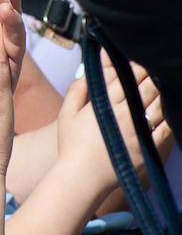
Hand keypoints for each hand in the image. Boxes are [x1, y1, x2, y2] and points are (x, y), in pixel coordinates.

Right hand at [59, 56, 171, 193]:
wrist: (82, 178)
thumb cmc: (71, 146)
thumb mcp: (67, 114)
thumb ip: (78, 89)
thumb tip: (88, 70)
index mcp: (105, 104)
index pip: (121, 75)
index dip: (125, 63)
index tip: (123, 56)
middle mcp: (125, 114)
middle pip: (145, 85)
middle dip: (146, 74)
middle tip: (143, 70)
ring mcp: (139, 131)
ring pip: (158, 102)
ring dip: (158, 92)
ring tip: (154, 87)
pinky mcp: (149, 146)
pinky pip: (167, 125)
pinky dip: (166, 115)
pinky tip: (161, 110)